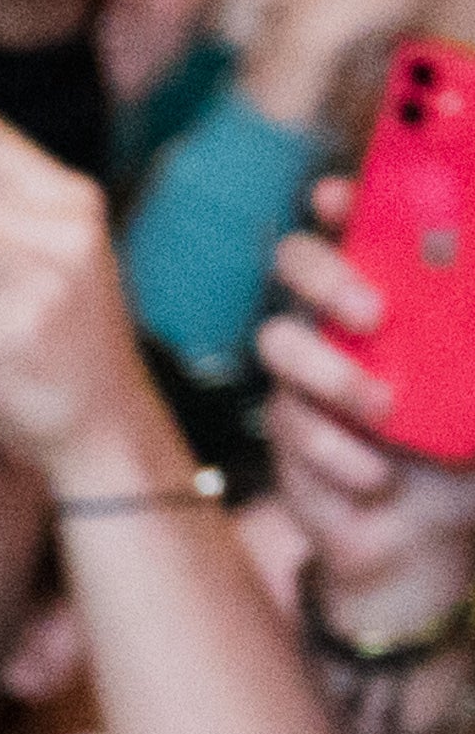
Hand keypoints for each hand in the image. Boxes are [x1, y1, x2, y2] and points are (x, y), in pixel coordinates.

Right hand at [263, 186, 474, 641]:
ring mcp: (308, 375)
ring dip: (330, 375)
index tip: (343, 197)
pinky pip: (291, 425)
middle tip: (372, 314)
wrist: (429, 536)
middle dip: (325, 275)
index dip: (344, 201)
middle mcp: (344, 322)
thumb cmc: (472, 445)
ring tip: (383, 412)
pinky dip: (335, 452)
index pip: (359, 225)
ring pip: (278, 342)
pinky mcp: (289, 433)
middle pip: (296, 263)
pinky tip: (374, 477)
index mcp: (400, 292)